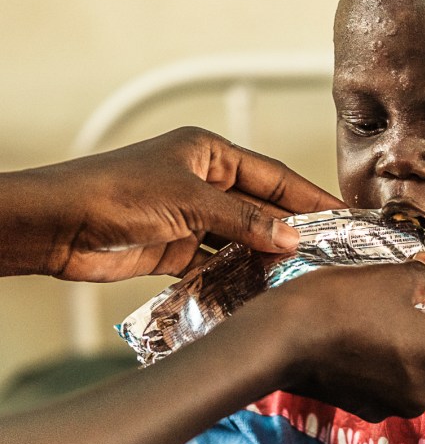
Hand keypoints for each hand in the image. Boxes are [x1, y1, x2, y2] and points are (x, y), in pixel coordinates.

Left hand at [3, 127, 338, 281]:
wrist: (61, 225)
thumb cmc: (117, 193)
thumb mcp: (190, 201)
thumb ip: (244, 221)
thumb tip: (291, 237)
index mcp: (209, 153)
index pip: (274, 176)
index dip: (309, 196)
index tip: (343, 216)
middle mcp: (203, 182)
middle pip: (260, 209)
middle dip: (290, 233)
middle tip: (327, 257)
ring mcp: (189, 217)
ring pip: (240, 239)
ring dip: (263, 258)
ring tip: (298, 278)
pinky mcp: (174, 249)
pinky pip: (216, 264)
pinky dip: (234, 276)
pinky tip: (257, 290)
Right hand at [278, 255, 424, 419]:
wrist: (278, 341)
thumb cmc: (341, 305)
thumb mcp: (391, 277)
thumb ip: (422, 276)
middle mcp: (421, 394)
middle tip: (413, 293)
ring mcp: (388, 405)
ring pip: (415, 370)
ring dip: (409, 340)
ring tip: (383, 309)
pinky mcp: (359, 405)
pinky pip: (386, 380)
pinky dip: (383, 357)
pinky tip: (358, 331)